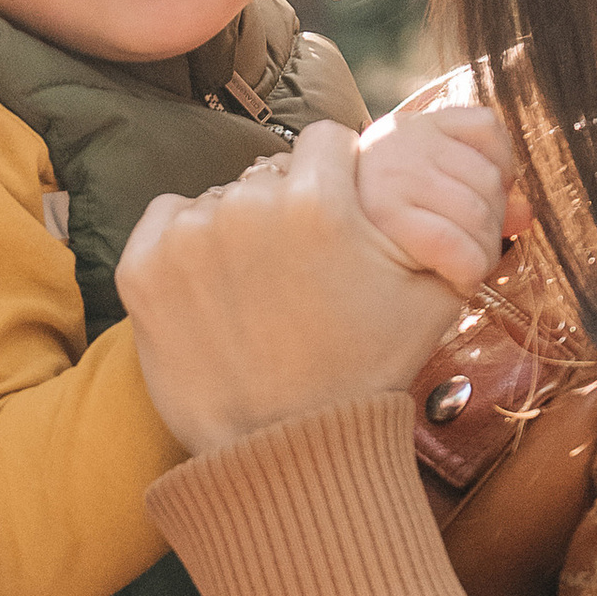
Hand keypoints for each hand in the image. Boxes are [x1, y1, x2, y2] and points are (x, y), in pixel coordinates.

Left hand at [119, 121, 480, 456]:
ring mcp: (186, 238)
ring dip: (235, 230)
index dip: (336, 175)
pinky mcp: (141, 270)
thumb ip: (442, 223)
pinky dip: (183, 245)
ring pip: (219, 198)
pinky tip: (214, 294)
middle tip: (297, 270)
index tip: (335, 216)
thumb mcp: (432, 298)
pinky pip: (165, 219)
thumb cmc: (364, 377)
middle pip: (270, 172)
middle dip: (286, 205)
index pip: (325, 140)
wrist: (286, 455)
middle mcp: (246, 205)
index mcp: (318, 200)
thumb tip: (455, 177)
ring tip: (256, 294)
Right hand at [354, 100, 519, 296]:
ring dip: (483, 254)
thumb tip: (524, 212)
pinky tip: (455, 279)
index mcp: (408, 127)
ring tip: (461, 271)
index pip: (486, 127)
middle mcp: (397, 138)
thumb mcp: (428, 202)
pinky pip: (458, 243)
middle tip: (471, 254)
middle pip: (489, 178)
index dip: (502, 169)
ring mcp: (389, 173)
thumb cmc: (375, 243)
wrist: (314, 279)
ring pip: (479, 214)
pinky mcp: (385, 213)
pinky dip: (468, 268)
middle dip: (493, 226)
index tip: (487, 204)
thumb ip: (480, 195)